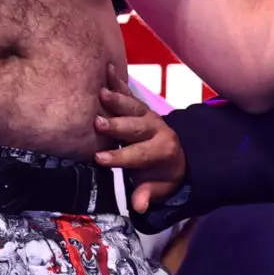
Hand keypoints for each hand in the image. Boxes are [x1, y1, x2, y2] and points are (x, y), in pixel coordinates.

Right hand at [92, 64, 187, 215]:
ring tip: (100, 93)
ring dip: (117, 99)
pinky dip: (118, 81)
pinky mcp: (142, 106)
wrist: (175, 156)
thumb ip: (148, 195)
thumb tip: (139, 206)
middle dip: (118, 126)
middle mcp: (158, 130)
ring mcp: (150, 115)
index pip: (139, 156)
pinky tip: (106, 68)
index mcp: (162, 152)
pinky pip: (130, 93)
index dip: (120, 158)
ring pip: (134, 107)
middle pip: (136, 127)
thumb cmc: (161, 175)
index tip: (99, 159)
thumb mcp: (159, 189)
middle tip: (98, 123)